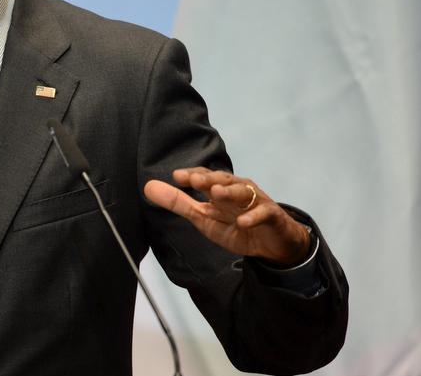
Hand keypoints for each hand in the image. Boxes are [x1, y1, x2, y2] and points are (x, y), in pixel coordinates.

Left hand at [144, 168, 309, 265]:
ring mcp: (256, 202)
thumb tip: (148, 187)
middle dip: (209, 179)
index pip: (206, 177)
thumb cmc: (236, 226)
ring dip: (230, 193)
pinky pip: (264, 214)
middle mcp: (239, 190)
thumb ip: (178, 203)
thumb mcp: (204, 217)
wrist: (272, 244)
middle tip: (195, 180)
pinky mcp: (272, 217)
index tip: (177, 176)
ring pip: (244, 193)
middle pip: (224, 181)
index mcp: (221, 189)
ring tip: (216, 194)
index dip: (193, 176)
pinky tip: (242, 222)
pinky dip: (253, 217)